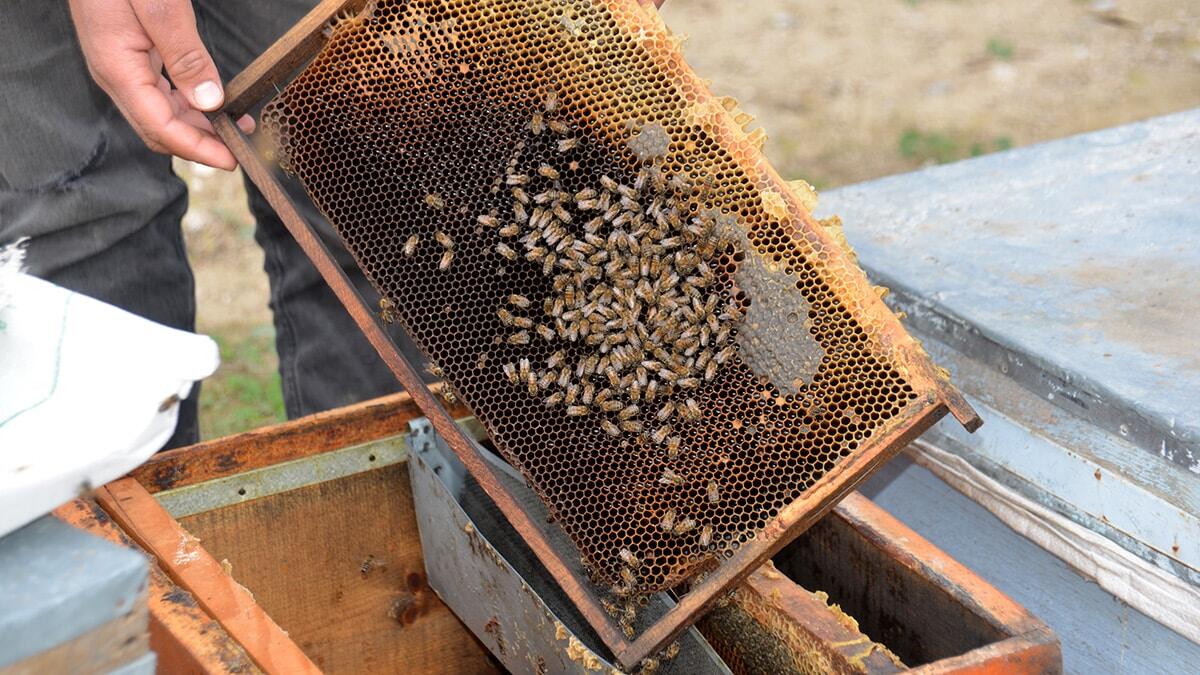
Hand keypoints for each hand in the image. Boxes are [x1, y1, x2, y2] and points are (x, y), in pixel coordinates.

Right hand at [67, 0, 253, 169]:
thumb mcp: (158, 7)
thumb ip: (184, 55)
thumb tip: (209, 101)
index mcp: (118, 69)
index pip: (161, 128)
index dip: (198, 150)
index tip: (231, 159)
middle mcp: (117, 75)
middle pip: (160, 129)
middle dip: (200, 145)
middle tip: (240, 148)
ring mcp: (121, 66)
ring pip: (161, 113)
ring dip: (197, 127)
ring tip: (235, 128)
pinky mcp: (130, 55)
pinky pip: (160, 92)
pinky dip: (189, 104)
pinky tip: (212, 103)